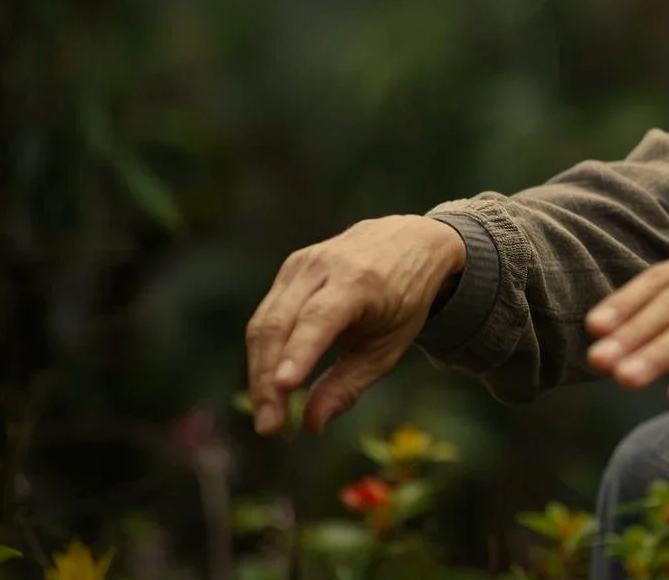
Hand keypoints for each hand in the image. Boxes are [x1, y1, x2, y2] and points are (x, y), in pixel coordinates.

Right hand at [245, 215, 465, 434]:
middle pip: (280, 323)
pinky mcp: (289, 269)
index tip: (284, 388)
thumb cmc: (406, 297)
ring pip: (263, 322)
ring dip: (258, 373)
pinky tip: (269, 387)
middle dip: (268, 379)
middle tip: (269, 427)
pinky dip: (263, 354)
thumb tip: (311, 422)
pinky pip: (266, 316)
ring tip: (268, 417)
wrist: (410, 240)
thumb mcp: (391, 343)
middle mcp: (325, 266)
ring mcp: (302, 264)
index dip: (300, 352)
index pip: (320, 317)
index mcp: (361, 279)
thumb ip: (351, 382)